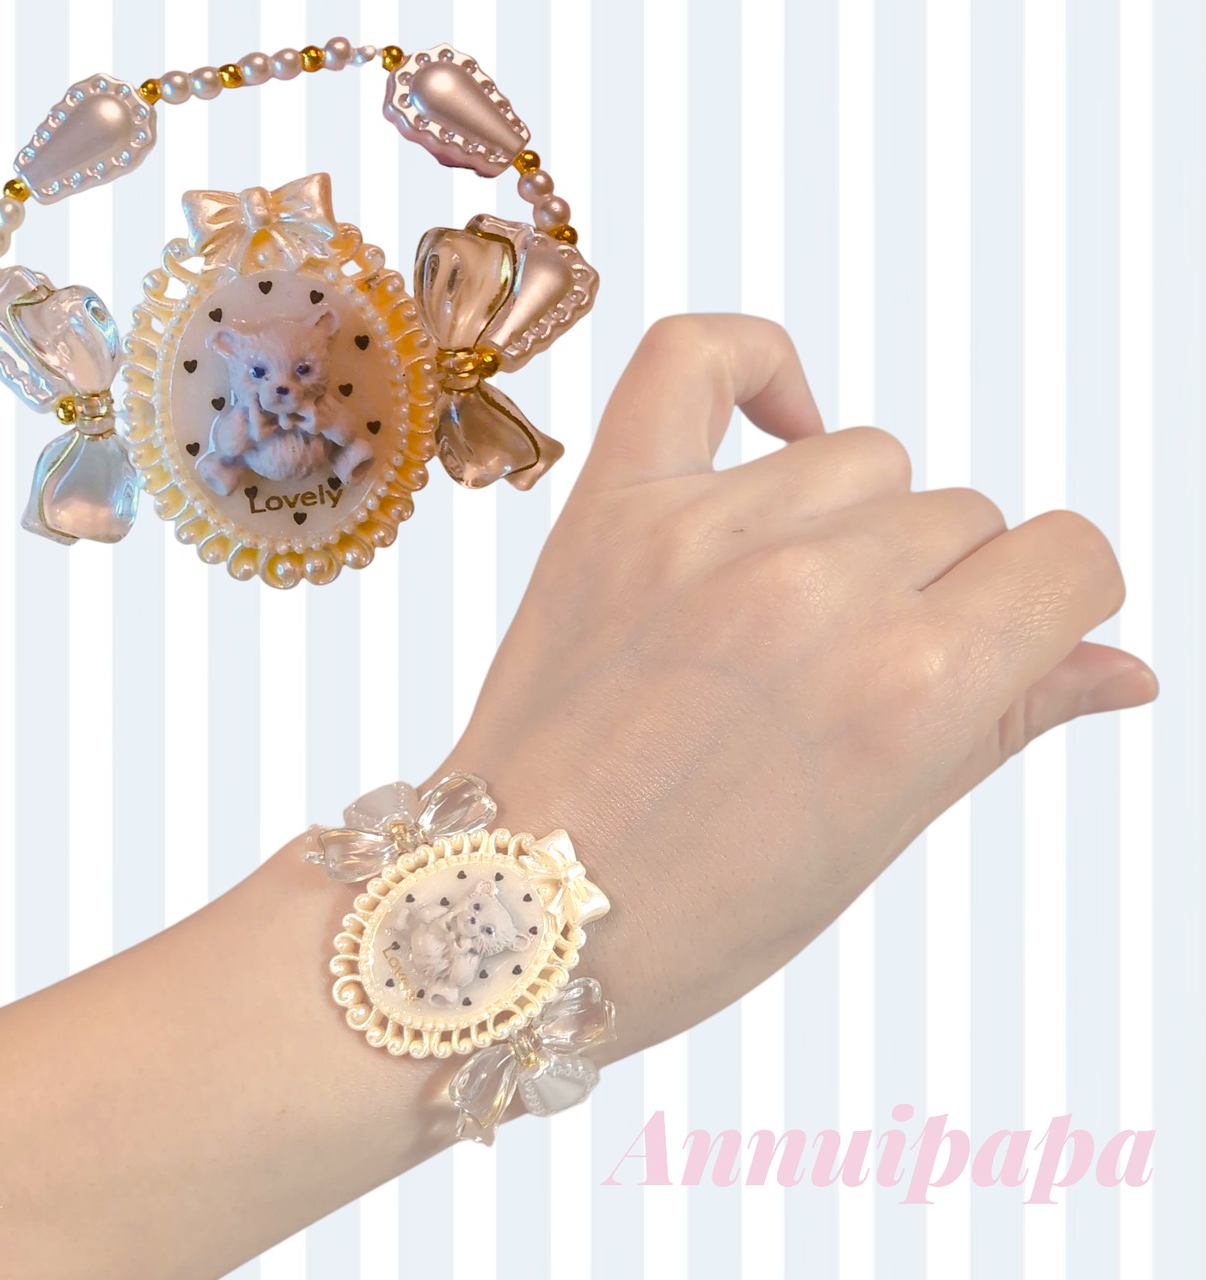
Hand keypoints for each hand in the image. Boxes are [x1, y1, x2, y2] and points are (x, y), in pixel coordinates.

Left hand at [428, 313, 1156, 1058]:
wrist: (517, 907)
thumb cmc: (700, 910)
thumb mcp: (878, 836)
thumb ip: (1006, 723)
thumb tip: (1124, 666)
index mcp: (914, 691)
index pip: (1068, 560)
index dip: (1054, 600)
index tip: (1012, 629)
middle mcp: (822, 594)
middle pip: (962, 513)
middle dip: (938, 588)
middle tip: (853, 669)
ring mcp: (710, 535)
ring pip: (863, 457)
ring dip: (852, 524)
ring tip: (786, 610)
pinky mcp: (614, 506)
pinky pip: (696, 356)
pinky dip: (752, 367)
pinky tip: (775, 430)